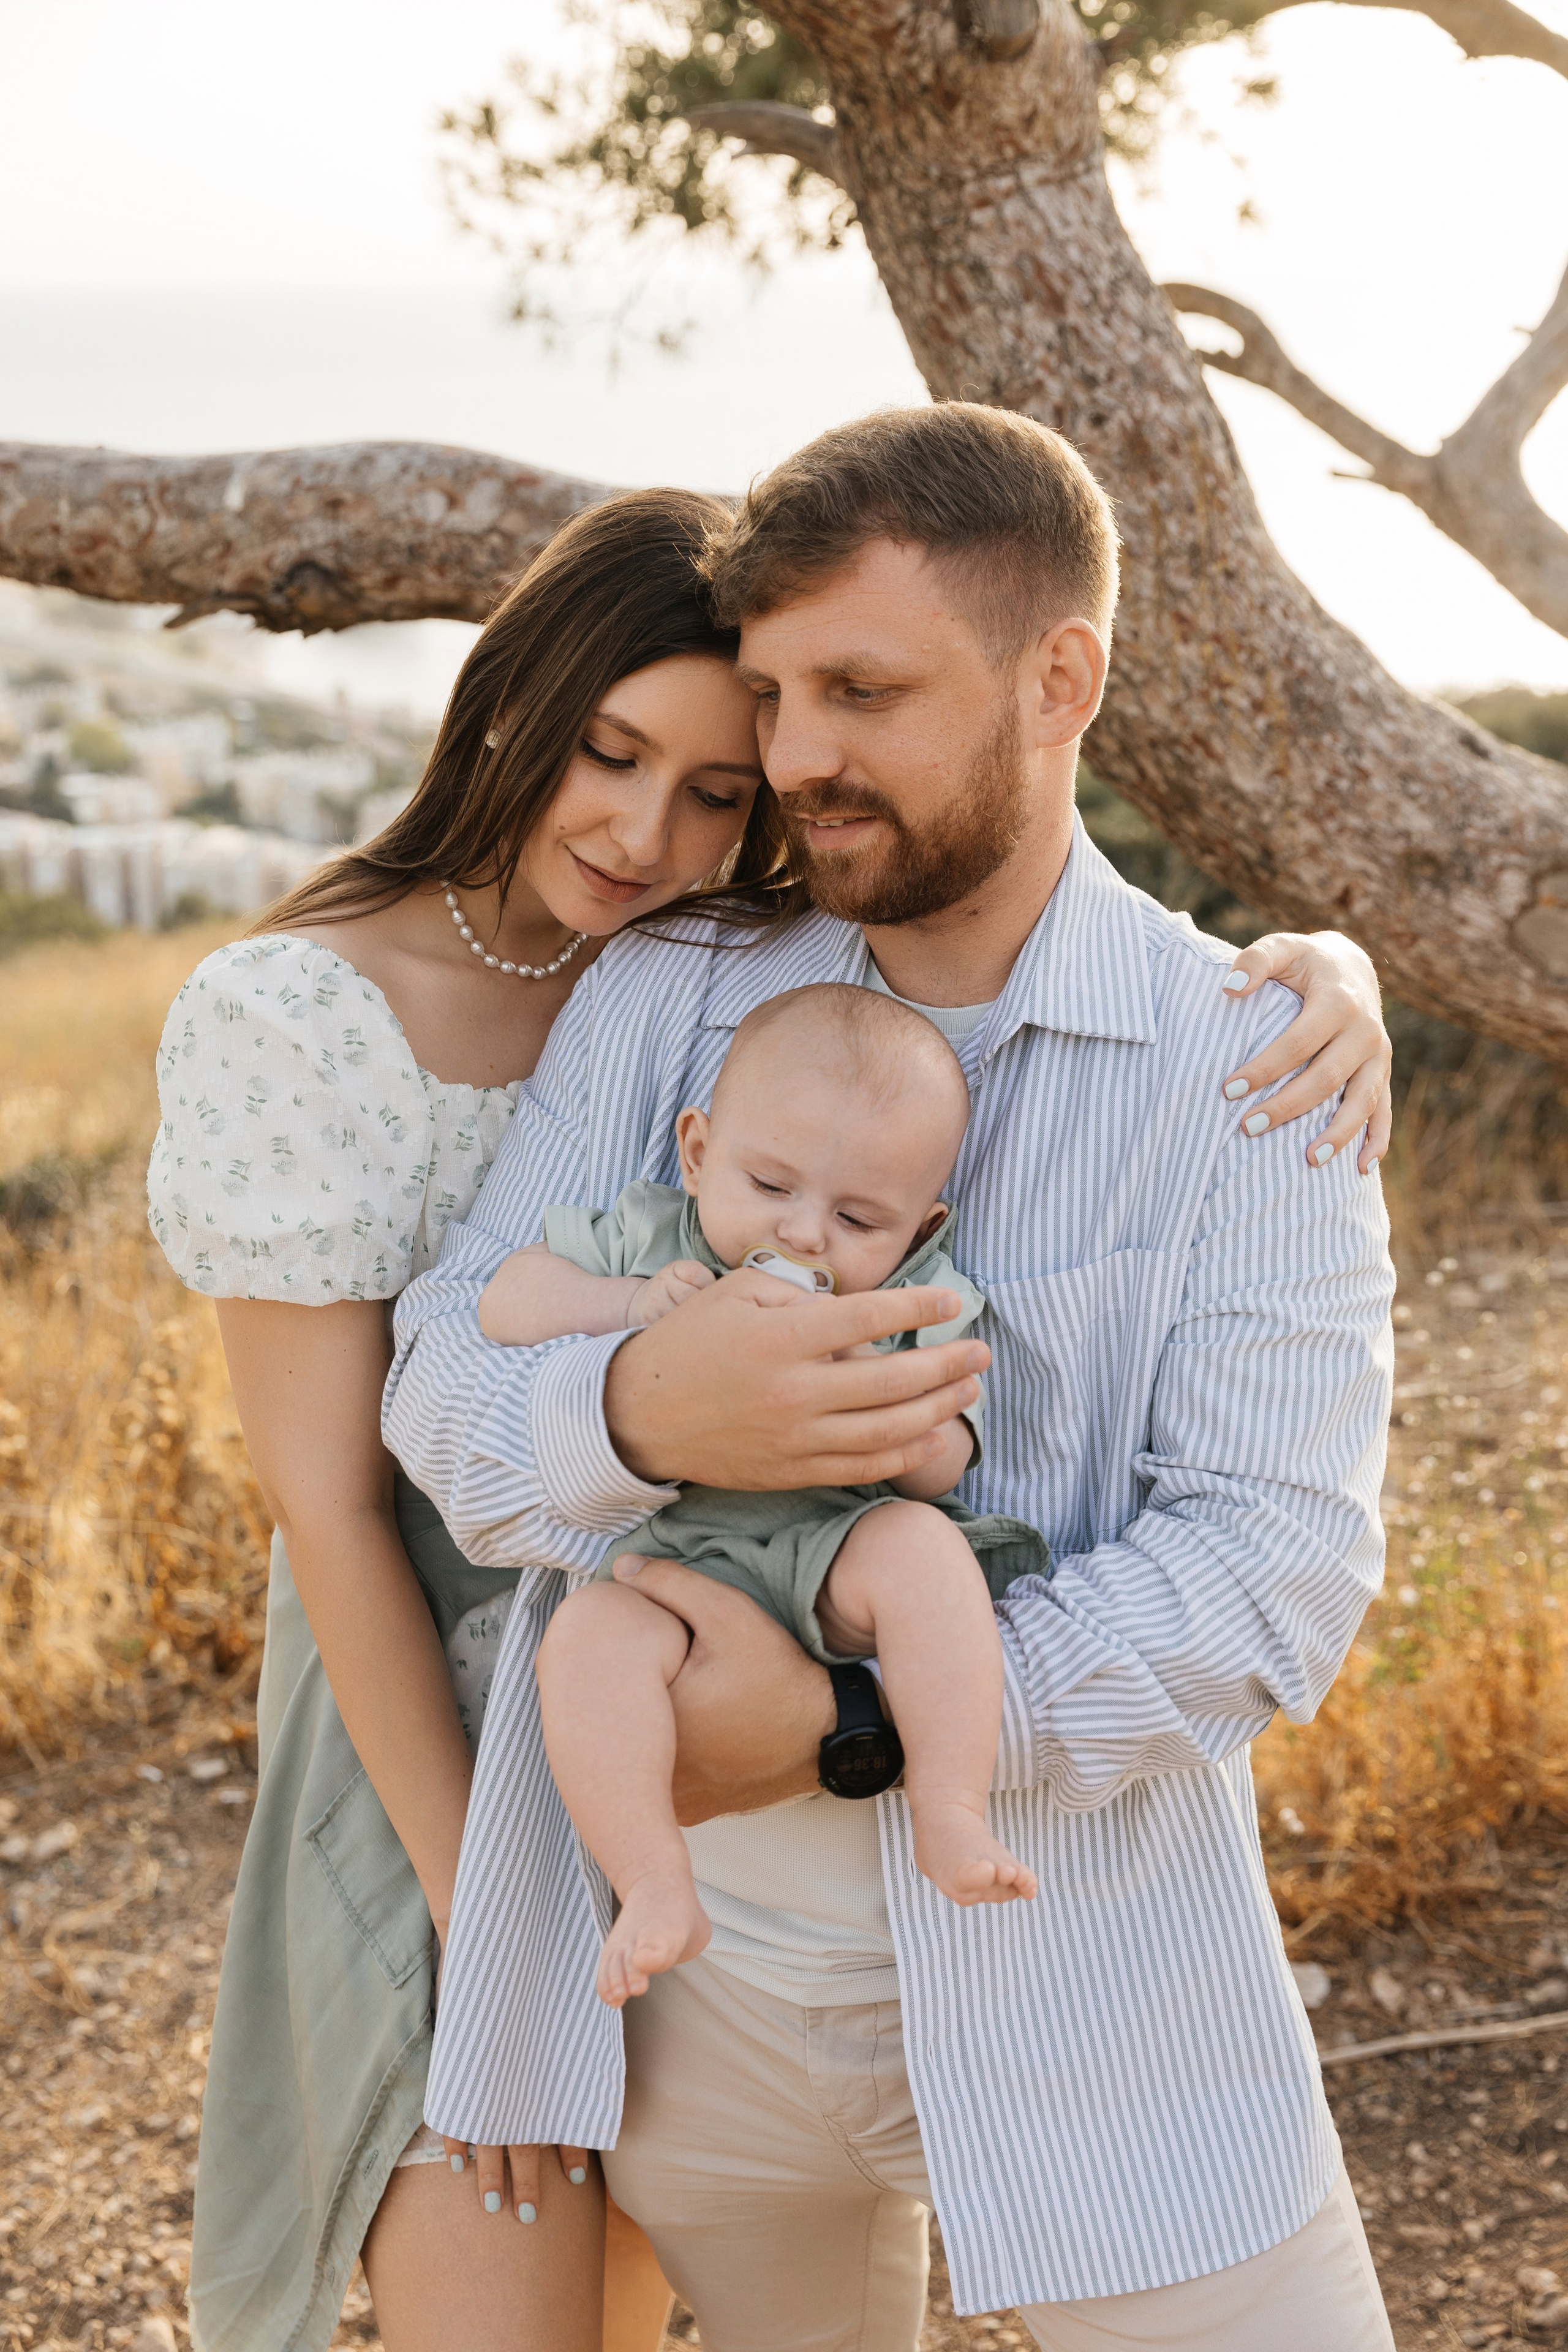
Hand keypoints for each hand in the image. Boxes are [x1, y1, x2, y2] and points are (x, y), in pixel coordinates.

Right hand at [431, 1919, 594, 2220]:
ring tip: (490, 2204)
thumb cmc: (529, 1958)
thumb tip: (610, 2047)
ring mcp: (479, 2067)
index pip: (556, 2112)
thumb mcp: (560, 1995)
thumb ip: (574, 2028)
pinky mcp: (455, 2057)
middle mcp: (509, 2069)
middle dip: (522, 2177)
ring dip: (487, 2170)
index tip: (579, 2178)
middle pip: (516, 2135)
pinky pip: (451, 2106)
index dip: (568, 2145)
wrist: (484, 1928)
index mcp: (538, 2059)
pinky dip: (453, 2135)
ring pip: (483, 2130)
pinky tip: (456, 2162)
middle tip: (528, 2215)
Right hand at [604, 1265, 988, 1490]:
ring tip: (967, 1389)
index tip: (953, 1300)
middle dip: (947, 1364)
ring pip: (888, 1428)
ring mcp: (796, 1437)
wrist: (640, 1414)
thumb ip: (798, 1294)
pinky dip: (905, 1452)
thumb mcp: (736, 1293)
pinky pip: (863, 1466)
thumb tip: (855, 1312)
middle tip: (981, 1352)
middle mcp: (796, 1390)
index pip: (870, 1316)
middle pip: (894, 1379)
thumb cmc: (690, 1342)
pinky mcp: (792, 1471)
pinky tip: (932, 1435)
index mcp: (783, 1336)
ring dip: (938, 1408)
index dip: (920, 1305)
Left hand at [610, 1556, 835, 1824]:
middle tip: (671, 1673)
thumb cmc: (779, 1676)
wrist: (828, 1733)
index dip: (627, 1655)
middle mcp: (656, 1769)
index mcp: (654, 1719)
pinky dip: (669, 1758)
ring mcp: (673, 1796)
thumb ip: (669, 1584)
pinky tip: (695, 1736)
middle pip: (620, 1719)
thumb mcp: (727, 1613)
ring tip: (685, 1702)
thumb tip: (621, 1569)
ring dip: (647, 1729)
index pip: (609, 1680)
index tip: (653, 1647)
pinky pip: (660, 1781)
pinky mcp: (692, 1807)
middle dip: (634, 1692)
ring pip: (638, 1754)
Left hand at [1220, 931, 1390, 1175]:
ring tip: (1308, 1161)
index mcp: (1338, 1002)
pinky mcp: (1384, 1073)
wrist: (1352, 966)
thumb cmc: (1305, 963)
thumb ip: (1255, 960)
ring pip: (1362, 1101)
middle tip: (1248, 1128)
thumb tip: (1229, 988)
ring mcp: (1379, 1056)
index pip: (1298, 1043)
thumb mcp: (1281, 948)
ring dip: (1337, 1134)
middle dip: (1288, 1106)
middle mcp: (1366, 1031)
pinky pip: (1384, 1111)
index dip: (1264, 1068)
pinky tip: (1359, 1169)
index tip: (1228, 1090)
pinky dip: (1376, 1140)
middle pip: (1327, 1077)